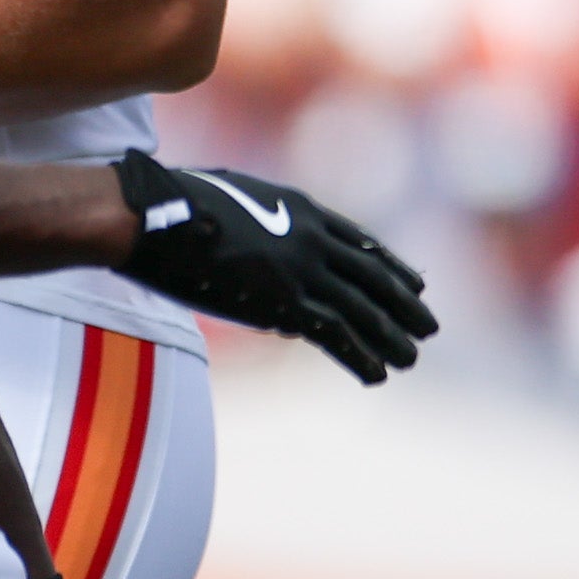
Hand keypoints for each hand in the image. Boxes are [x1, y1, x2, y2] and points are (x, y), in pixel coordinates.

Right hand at [110, 154, 431, 381]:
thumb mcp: (229, 203)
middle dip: (403, 305)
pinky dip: (360, 356)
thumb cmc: (169, 207)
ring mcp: (301, 269)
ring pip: (363, 309)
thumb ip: (255, 226)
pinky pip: (336, 334)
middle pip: (372, 276)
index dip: (389, 267)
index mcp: (300, 209)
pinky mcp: (284, 301)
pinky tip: (377, 375)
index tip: (413, 285)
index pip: (360, 242)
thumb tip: (255, 256)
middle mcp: (311, 238)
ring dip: (391, 337)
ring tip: (410, 359)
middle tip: (427, 326)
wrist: (151, 216)